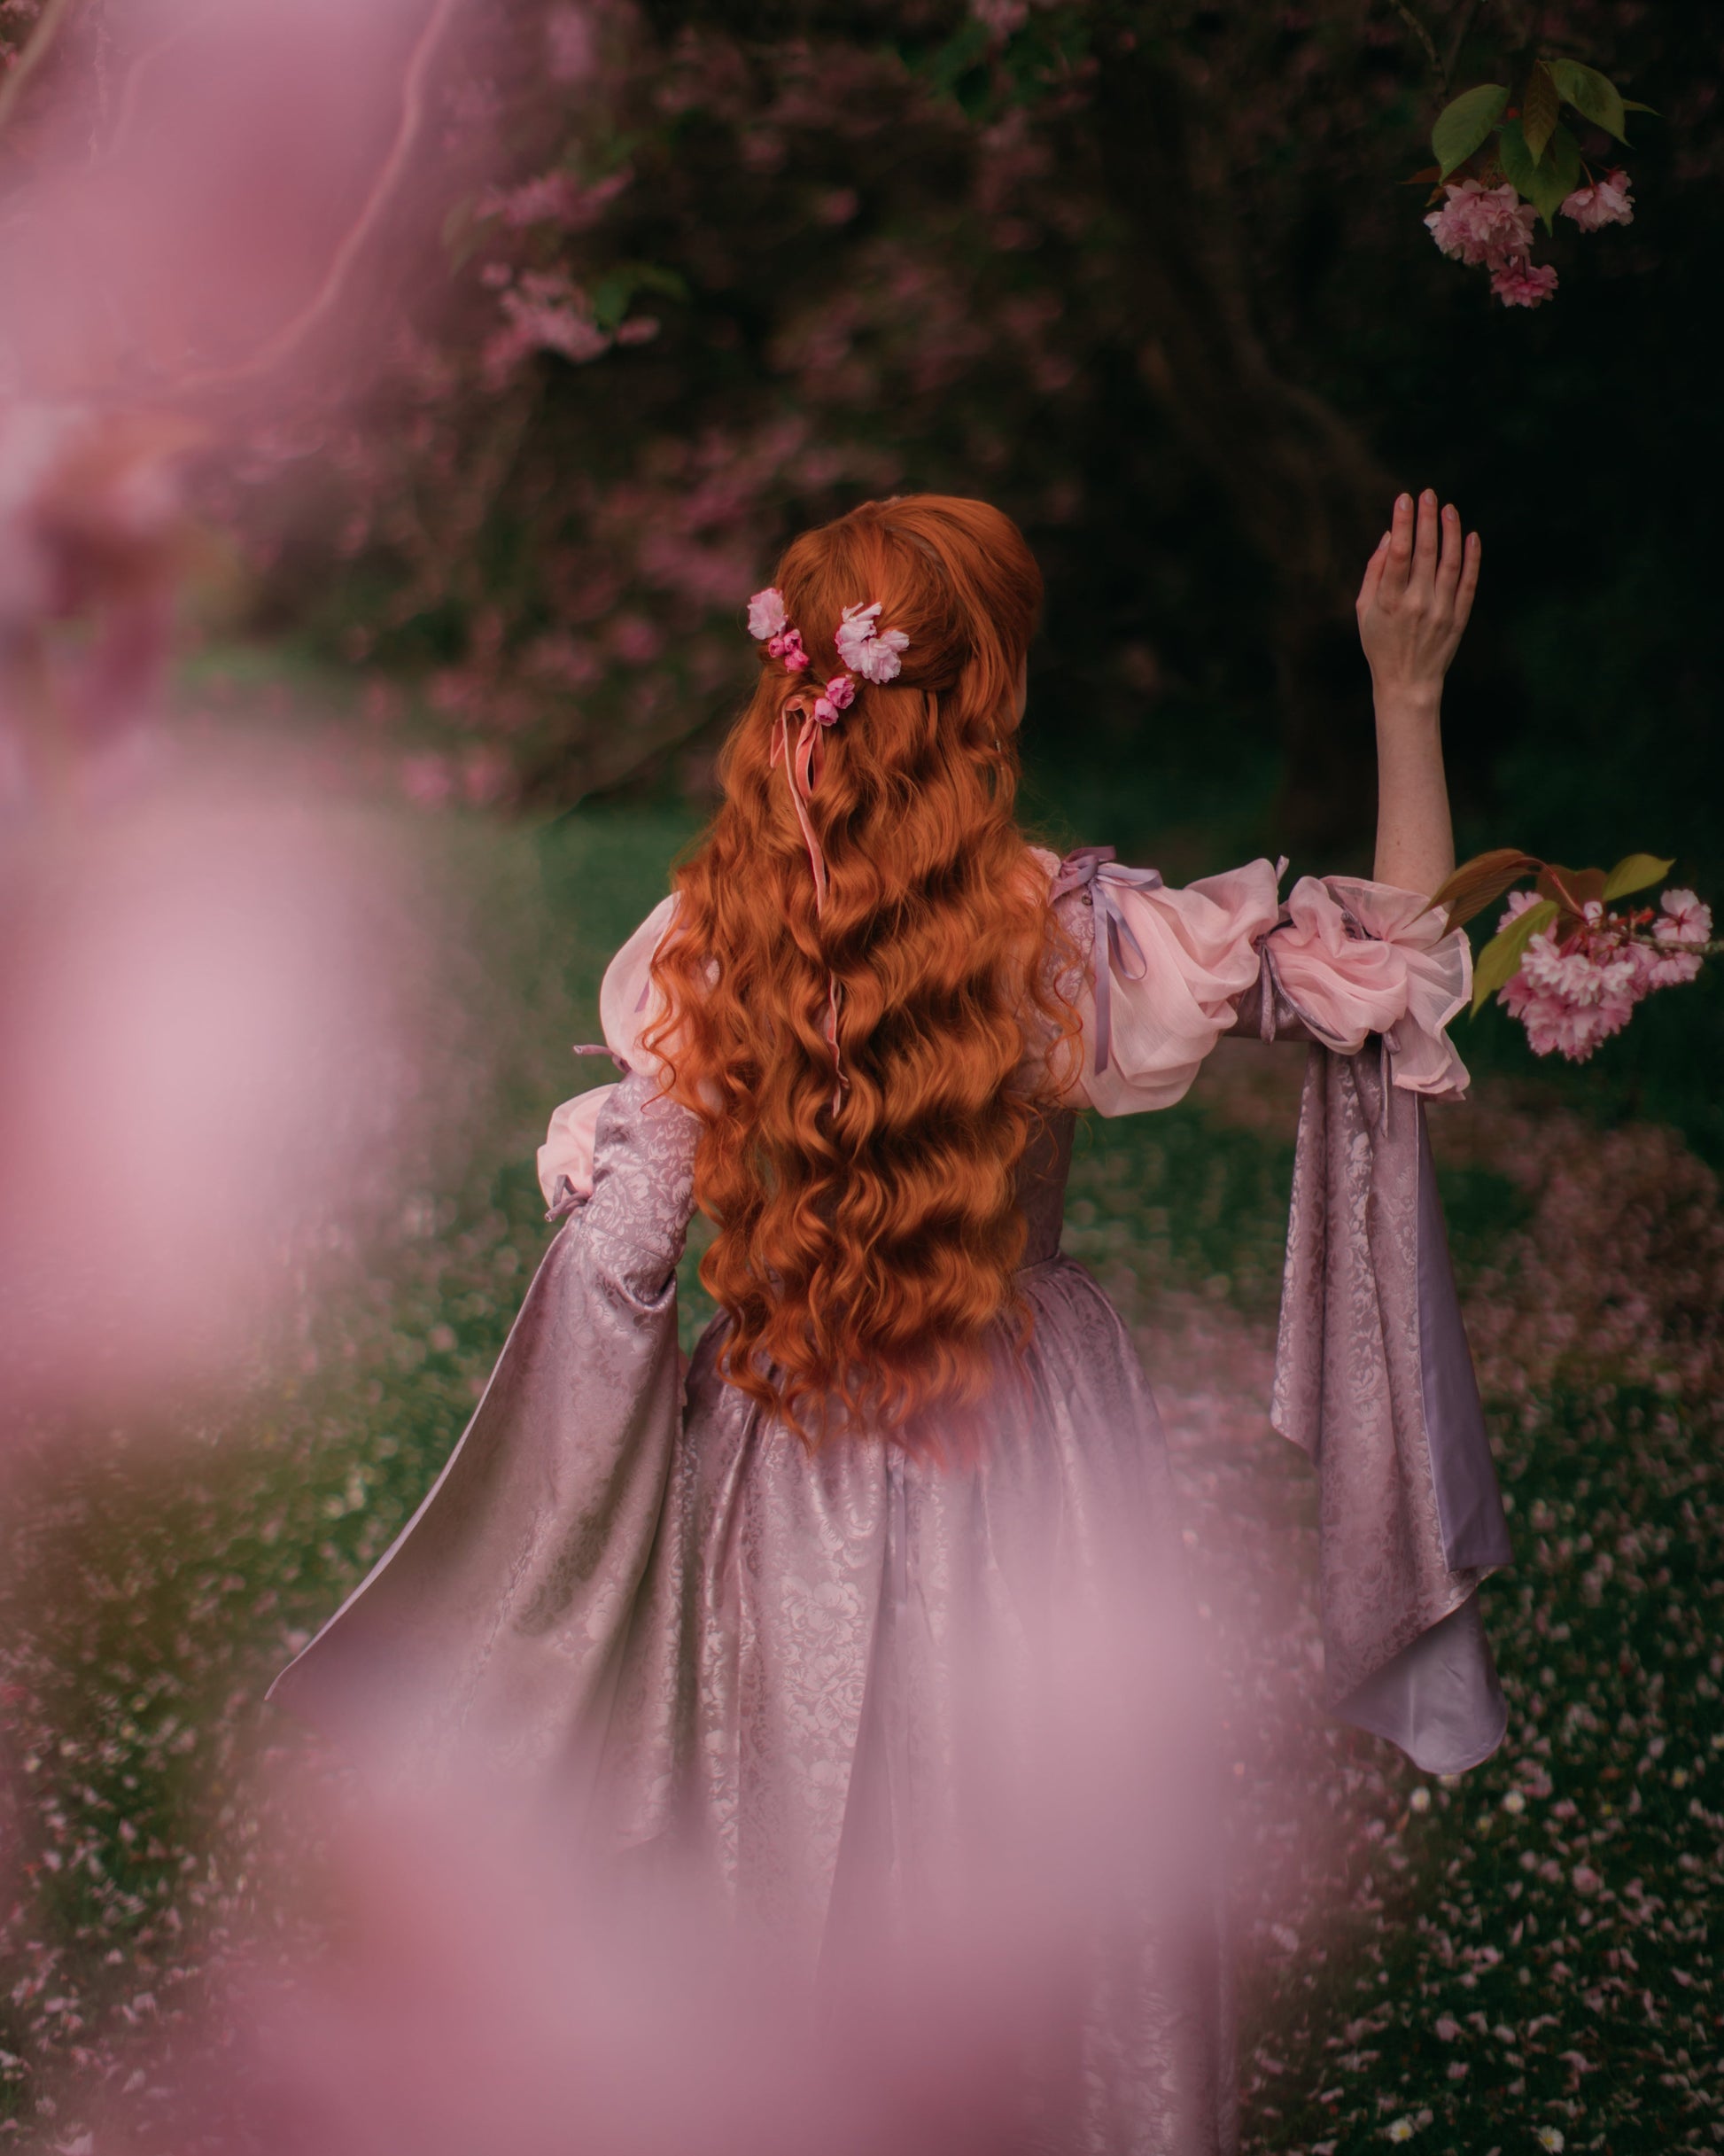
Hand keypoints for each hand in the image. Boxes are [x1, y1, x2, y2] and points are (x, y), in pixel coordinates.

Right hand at [1356, 489, 1480, 714]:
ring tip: (1448, 509)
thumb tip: (1388, 537)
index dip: (1402, 523)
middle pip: (1426, 552)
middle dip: (1426, 519)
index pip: (1398, 554)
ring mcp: (1441, 611)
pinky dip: (1471, 558)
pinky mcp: (1459, 617)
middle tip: (1428, 494)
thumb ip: (1373, 573)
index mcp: (1389, 602)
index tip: (1404, 499)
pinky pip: (1468, 582)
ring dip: (1451, 532)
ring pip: (1450, 562)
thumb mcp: (1364, 612)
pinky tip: (1470, 536)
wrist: (1408, 683)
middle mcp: (1417, 604)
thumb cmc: (1380, 644)